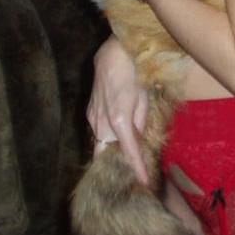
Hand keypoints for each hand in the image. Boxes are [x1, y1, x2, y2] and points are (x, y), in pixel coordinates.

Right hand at [86, 35, 148, 183]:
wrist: (114, 51)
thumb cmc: (135, 71)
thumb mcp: (144, 97)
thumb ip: (140, 122)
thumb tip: (137, 139)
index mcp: (119, 121)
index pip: (129, 152)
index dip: (137, 168)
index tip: (143, 183)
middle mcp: (101, 123)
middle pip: (108, 154)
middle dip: (118, 164)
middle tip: (132, 171)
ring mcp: (92, 116)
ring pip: (100, 143)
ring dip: (111, 150)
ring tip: (123, 156)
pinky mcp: (89, 110)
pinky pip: (96, 130)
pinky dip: (105, 136)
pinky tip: (114, 134)